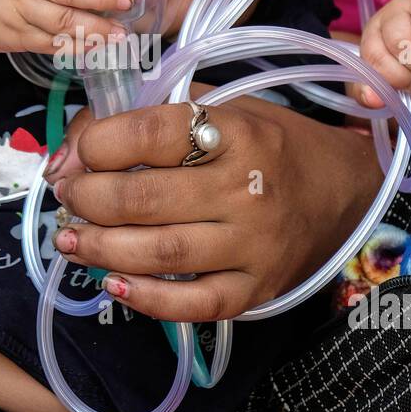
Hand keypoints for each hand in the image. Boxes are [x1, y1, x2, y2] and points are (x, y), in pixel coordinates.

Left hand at [42, 89, 381, 321]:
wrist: (342, 189)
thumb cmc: (266, 143)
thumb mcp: (215, 106)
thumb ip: (141, 116)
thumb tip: (69, 153)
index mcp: (235, 132)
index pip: (150, 134)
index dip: (97, 144)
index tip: (80, 154)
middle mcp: (247, 189)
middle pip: (144, 199)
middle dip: (87, 199)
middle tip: (68, 198)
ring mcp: (254, 244)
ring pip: (160, 253)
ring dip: (99, 248)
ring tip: (71, 240)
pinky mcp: (256, 289)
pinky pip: (194, 305)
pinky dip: (147, 299)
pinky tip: (113, 284)